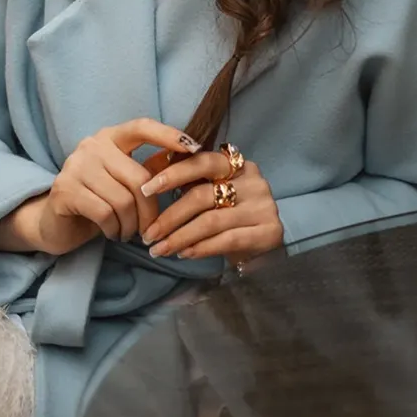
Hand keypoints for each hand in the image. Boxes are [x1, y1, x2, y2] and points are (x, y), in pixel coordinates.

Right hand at [35, 118, 202, 256]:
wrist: (56, 223)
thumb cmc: (98, 200)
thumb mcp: (124, 181)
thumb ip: (149, 168)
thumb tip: (189, 159)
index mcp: (111, 137)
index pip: (142, 127)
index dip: (168, 135)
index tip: (194, 147)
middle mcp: (92, 145)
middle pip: (139, 177)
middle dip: (151, 210)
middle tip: (150, 230)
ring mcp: (76, 165)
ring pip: (123, 199)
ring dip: (131, 225)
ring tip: (128, 233)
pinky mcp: (65, 190)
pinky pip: (105, 213)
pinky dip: (114, 230)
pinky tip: (112, 233)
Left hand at [139, 150, 282, 263]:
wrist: (265, 249)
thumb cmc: (231, 218)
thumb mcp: (213, 194)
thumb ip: (191, 184)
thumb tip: (148, 183)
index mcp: (238, 164)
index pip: (201, 162)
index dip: (172, 174)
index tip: (146, 189)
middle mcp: (254, 181)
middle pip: (202, 195)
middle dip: (169, 216)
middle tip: (148, 233)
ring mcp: (264, 206)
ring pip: (211, 221)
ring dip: (179, 237)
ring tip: (159, 249)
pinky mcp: (270, 231)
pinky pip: (227, 240)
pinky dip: (201, 248)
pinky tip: (184, 254)